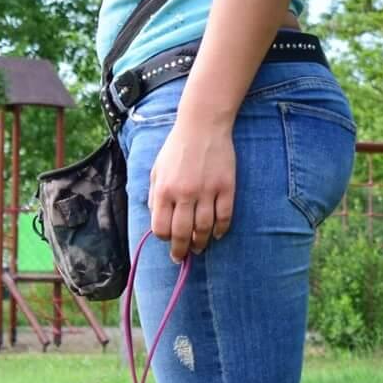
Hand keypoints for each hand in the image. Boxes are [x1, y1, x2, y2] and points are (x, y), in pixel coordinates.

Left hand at [147, 109, 236, 261]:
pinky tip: (217, 235)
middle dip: (181, 250)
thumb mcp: (156, 170)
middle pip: (182, 233)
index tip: (168, 240)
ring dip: (201, 242)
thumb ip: (155, 195)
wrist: (203, 126)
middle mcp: (184, 194)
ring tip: (199, 247)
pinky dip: (221, 230)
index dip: (164, 238)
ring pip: (204, 228)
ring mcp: (207, 191)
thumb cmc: (176, 148)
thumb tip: (156, 220)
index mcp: (164, 190)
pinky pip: (224, 217)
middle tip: (182, 257)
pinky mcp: (226, 187)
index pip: (161, 227)